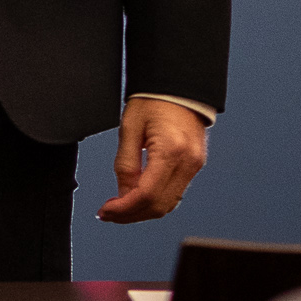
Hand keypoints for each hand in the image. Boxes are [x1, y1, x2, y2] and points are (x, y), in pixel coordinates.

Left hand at [97, 96, 207, 221]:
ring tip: (119, 209)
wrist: (178, 86)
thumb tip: (123, 195)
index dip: (124, 208)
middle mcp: (188, 162)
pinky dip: (155, 201)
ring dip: (142, 211)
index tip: (105, 211)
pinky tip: (136, 199)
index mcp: (171, 150)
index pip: (147, 194)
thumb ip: (126, 164)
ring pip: (168, 204)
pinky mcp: (194, 166)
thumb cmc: (153, 100)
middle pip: (159, 206)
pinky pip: (175, 193)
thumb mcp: (129, 128)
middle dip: (131, 214)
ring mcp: (194, 166)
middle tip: (108, 213)